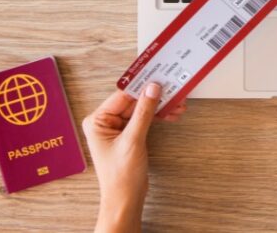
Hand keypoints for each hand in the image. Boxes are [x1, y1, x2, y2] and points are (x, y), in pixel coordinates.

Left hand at [83, 84, 186, 232]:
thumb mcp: (133, 141)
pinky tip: (172, 113)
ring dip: (160, 106)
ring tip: (178, 103)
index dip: (141, 85)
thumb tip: (152, 89)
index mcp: (98, 120)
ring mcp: (117, 129)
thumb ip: (143, 113)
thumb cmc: (121, 177)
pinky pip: (145, 119)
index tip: (158, 75)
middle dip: (155, 97)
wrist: (125, 200)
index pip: (122, 95)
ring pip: (142, 109)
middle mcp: (105, 122)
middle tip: (173, 88)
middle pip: (134, 101)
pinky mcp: (129, 135)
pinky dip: (158, 116)